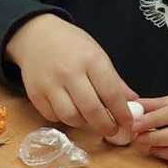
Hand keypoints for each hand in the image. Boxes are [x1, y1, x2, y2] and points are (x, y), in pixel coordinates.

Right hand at [5, 14, 136, 137]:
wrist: (36, 36)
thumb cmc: (71, 45)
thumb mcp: (97, 54)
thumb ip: (113, 79)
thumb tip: (132, 101)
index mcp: (91, 60)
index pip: (111, 92)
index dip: (121, 112)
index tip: (128, 123)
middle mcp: (70, 73)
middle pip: (91, 109)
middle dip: (105, 125)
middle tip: (111, 131)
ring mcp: (50, 85)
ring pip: (70, 117)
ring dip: (83, 124)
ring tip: (89, 120)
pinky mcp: (35, 94)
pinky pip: (53, 116)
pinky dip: (64, 119)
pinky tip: (70, 112)